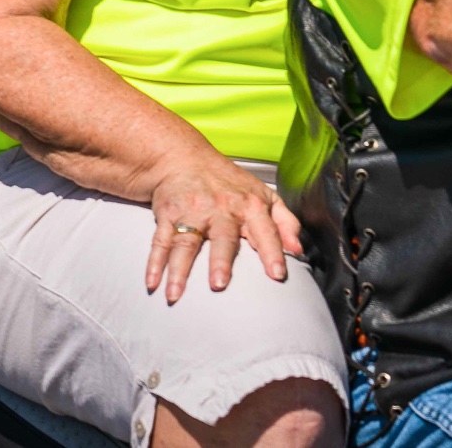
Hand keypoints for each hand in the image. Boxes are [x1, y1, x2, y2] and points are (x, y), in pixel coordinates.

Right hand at [143, 149, 302, 303]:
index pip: (265, 230)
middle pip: (223, 237)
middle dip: (221, 260)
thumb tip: (299, 250)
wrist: (184, 158)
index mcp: (250, 205)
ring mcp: (192, 212)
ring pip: (186, 242)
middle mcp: (222, 209)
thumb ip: (285, 222)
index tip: (277, 274)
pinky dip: (154, 263)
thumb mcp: (264, 195)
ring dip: (179, 269)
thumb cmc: (229, 183)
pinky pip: (160, 241)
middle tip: (219, 284)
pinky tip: (152, 282)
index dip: (273, 251)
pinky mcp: (168, 215)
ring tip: (175, 293)